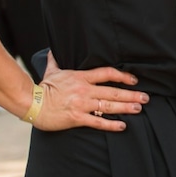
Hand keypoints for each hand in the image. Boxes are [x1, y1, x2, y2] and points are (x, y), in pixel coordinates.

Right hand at [32, 51, 147, 131]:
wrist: (29, 103)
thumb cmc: (42, 87)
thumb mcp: (51, 71)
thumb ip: (55, 61)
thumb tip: (51, 50)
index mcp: (81, 77)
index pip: (107, 73)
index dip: (122, 76)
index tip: (134, 79)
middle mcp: (84, 90)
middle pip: (113, 91)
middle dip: (131, 94)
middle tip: (145, 97)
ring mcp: (81, 104)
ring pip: (108, 106)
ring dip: (126, 107)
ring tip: (139, 108)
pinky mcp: (76, 118)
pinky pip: (97, 122)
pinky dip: (111, 124)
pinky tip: (122, 125)